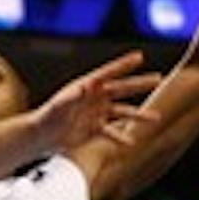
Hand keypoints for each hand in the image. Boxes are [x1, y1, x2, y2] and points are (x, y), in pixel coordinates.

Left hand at [34, 51, 160, 154]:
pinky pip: (111, 132)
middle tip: (159, 78)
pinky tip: (131, 143)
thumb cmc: (46, 116)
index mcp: (87, 86)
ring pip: (122, 112)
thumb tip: (84, 88)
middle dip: (140, 84)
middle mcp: (95, 98)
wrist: (40, 136)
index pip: (109, 73)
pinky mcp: (94, 129)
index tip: (140, 56)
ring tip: (156, 118)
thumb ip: (72, 97)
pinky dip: (120, 137)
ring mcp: (96, 113)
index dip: (124, 65)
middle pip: (122, 89)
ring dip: (138, 115)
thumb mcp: (59, 105)